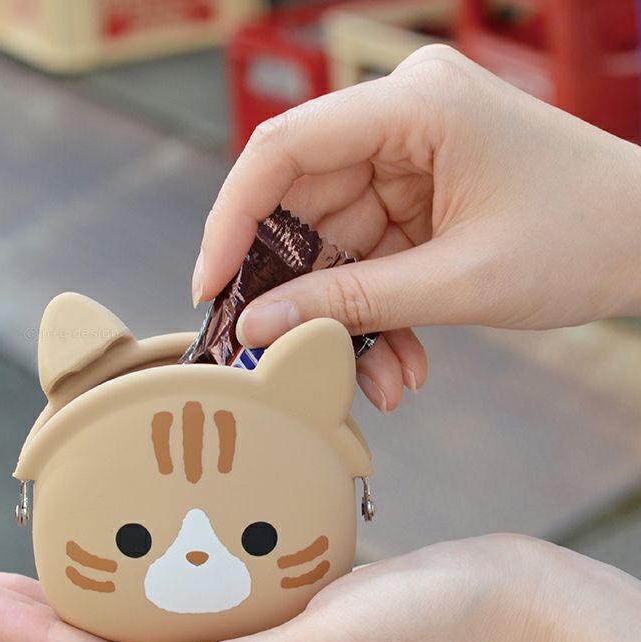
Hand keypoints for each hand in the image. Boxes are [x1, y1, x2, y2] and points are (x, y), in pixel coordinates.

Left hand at [0, 535, 640, 641]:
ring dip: (88, 596)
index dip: (27, 635)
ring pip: (149, 625)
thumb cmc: (430, 634)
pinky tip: (139, 552)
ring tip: (34, 568)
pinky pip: (200, 600)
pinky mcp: (284, 615)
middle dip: (35, 618)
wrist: (501, 609)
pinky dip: (155, 575)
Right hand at [192, 45, 640, 412]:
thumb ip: (351, 304)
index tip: (211, 286)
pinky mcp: (418, 196)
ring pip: (335, 244)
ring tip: (375, 381)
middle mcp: (401, 121)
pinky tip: (399, 362)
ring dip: (344, 318)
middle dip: (294, 290)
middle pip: (302, 205)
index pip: (284, 149)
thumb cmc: (584, 240)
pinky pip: (369, 257)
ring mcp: (410, 158)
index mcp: (414, 107)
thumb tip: (261, 324)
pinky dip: (375, 312)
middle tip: (279, 352)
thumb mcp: (457, 282)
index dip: (232, 219)